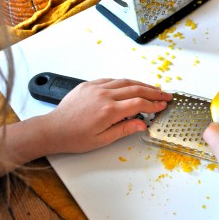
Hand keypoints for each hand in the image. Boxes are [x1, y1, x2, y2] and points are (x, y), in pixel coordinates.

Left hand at [39, 78, 170, 153]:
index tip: (163, 105)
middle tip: (165, 95)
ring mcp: (96, 88)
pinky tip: (131, 85)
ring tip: (153, 88)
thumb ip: (124, 129)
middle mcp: (104, 95)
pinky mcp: (89, 85)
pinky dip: (125, 82)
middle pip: (136, 89)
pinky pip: (111, 80)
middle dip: (154, 92)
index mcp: (108, 111)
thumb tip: (142, 124)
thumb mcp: (102, 139)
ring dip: (142, 84)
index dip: (154, 104)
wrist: (53, 129)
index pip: (139, 104)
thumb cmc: (74, 137)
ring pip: (125, 81)